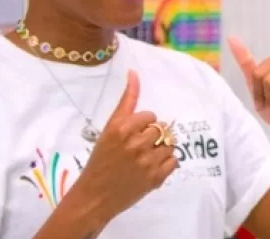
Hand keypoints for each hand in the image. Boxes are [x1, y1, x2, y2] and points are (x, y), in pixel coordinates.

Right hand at [73, 70, 177, 221]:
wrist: (95, 196)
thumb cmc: (100, 160)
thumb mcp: (109, 129)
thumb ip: (126, 102)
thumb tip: (134, 73)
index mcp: (122, 129)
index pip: (150, 116)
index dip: (143, 125)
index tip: (133, 135)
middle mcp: (136, 143)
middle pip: (161, 129)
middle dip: (152, 137)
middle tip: (138, 149)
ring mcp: (147, 161)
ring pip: (170, 144)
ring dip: (161, 150)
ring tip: (146, 158)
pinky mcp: (156, 178)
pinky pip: (174, 161)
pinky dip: (166, 164)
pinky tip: (152, 167)